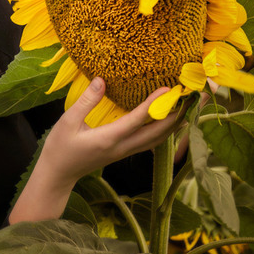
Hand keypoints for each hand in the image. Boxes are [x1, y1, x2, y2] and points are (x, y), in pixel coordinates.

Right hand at [10, 77, 182, 222]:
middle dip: (178, 115)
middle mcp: (122, 147)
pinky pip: (152, 141)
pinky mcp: (125, 152)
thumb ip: (86, 101)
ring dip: (176, 123)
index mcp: (108, 139)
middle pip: (159, 133)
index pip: (138, 120)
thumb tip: (101, 80)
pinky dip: (166, 130)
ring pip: (159, 139)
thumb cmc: (60, 147)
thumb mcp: (67, 122)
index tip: (169, 89)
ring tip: (191, 106)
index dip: (154, 104)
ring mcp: (125, 151)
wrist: (58, 173)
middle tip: (195, 97)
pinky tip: (172, 120)